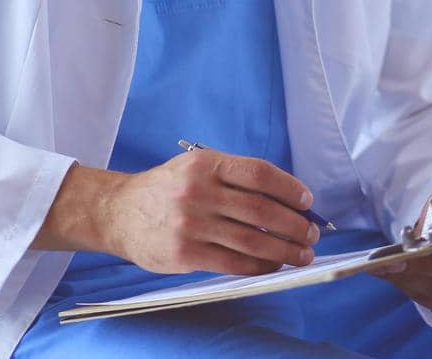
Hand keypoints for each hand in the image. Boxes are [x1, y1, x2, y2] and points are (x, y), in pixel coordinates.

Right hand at [35, 149, 320, 275]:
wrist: (119, 212)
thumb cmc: (168, 188)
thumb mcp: (198, 167)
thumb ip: (235, 178)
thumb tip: (286, 199)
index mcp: (206, 165)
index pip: (260, 174)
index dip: (289, 188)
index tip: (307, 201)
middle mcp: (199, 193)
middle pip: (261, 210)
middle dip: (294, 225)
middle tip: (312, 233)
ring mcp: (191, 225)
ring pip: (252, 240)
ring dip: (284, 250)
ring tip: (302, 254)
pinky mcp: (185, 254)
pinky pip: (233, 263)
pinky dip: (259, 266)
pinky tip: (273, 266)